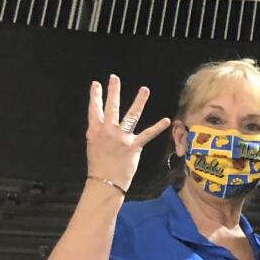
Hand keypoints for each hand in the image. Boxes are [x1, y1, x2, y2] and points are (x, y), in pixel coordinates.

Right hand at [86, 74, 169, 189]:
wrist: (104, 182)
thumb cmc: (98, 165)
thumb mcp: (93, 146)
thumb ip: (97, 133)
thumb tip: (100, 125)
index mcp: (95, 131)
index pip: (94, 109)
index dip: (94, 96)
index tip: (96, 83)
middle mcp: (107, 131)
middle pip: (111, 107)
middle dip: (113, 91)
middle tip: (114, 77)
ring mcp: (121, 138)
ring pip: (131, 115)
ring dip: (139, 101)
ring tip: (144, 89)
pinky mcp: (134, 146)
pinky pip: (148, 134)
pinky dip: (158, 127)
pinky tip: (167, 120)